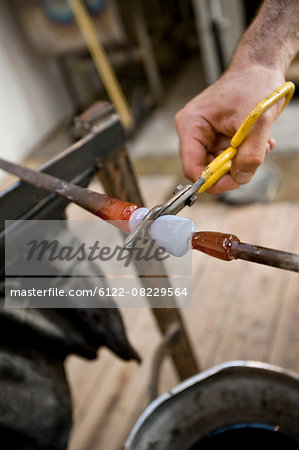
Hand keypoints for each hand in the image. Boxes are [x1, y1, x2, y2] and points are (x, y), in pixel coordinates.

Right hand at [175, 65, 284, 193]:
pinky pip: (228, 157)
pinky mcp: (217, 136)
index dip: (212, 181)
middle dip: (231, 169)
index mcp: (191, 125)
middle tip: (252, 160)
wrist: (261, 68)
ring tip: (259, 144)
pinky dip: (244, 154)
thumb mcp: (257, 121)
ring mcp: (205, 134)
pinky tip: (257, 140)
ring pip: (220, 165)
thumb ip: (250, 154)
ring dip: (242, 161)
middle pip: (206, 169)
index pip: (192, 167)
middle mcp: (194, 131)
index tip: (234, 182)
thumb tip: (241, 177)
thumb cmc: (254, 82)